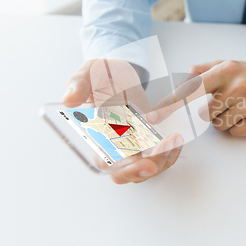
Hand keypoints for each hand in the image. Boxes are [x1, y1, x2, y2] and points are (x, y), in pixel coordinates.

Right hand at [62, 59, 183, 183]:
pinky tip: (176, 139)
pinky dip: (169, 153)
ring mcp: (130, 146)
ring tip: (174, 139)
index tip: (145, 164)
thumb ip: (79, 85)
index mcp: (95, 134)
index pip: (106, 162)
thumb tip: (69, 100)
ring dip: (163, 160)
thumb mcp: (89, 72)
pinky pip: (157, 158)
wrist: (119, 72)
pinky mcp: (145, 141)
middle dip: (148, 168)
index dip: (124, 168)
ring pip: (146, 169)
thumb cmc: (101, 73)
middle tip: (166, 148)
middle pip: (128, 173)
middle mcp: (112, 146)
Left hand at [148, 60, 245, 136]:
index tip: (153, 117)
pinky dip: (237, 127)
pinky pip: (234, 132)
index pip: (192, 88)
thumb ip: (201, 70)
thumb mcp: (227, 65)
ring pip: (218, 125)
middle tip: (227, 101)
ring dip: (224, 120)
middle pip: (203, 114)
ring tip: (239, 107)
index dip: (170, 104)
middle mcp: (238, 85)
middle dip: (210, 111)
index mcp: (226, 70)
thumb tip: (180, 79)